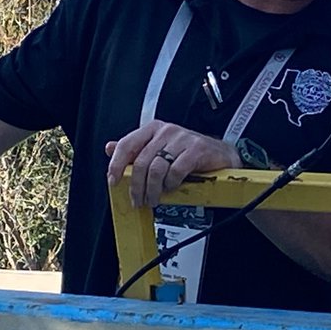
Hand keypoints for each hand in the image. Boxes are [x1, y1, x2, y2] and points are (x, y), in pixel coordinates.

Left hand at [105, 120, 239, 207]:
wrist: (221, 156)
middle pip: (141, 162)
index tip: (113, 182)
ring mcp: (182, 138)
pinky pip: (176, 171)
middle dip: (136, 186)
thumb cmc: (188, 154)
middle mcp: (166, 130)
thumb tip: (109, 148)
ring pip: (156, 169)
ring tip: (154, 200)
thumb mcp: (159, 149)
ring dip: (153, 190)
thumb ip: (135, 149)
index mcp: (153, 128)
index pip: (127, 144)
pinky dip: (171, 184)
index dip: (116, 164)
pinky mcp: (196, 149)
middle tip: (138, 201)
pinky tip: (172, 189)